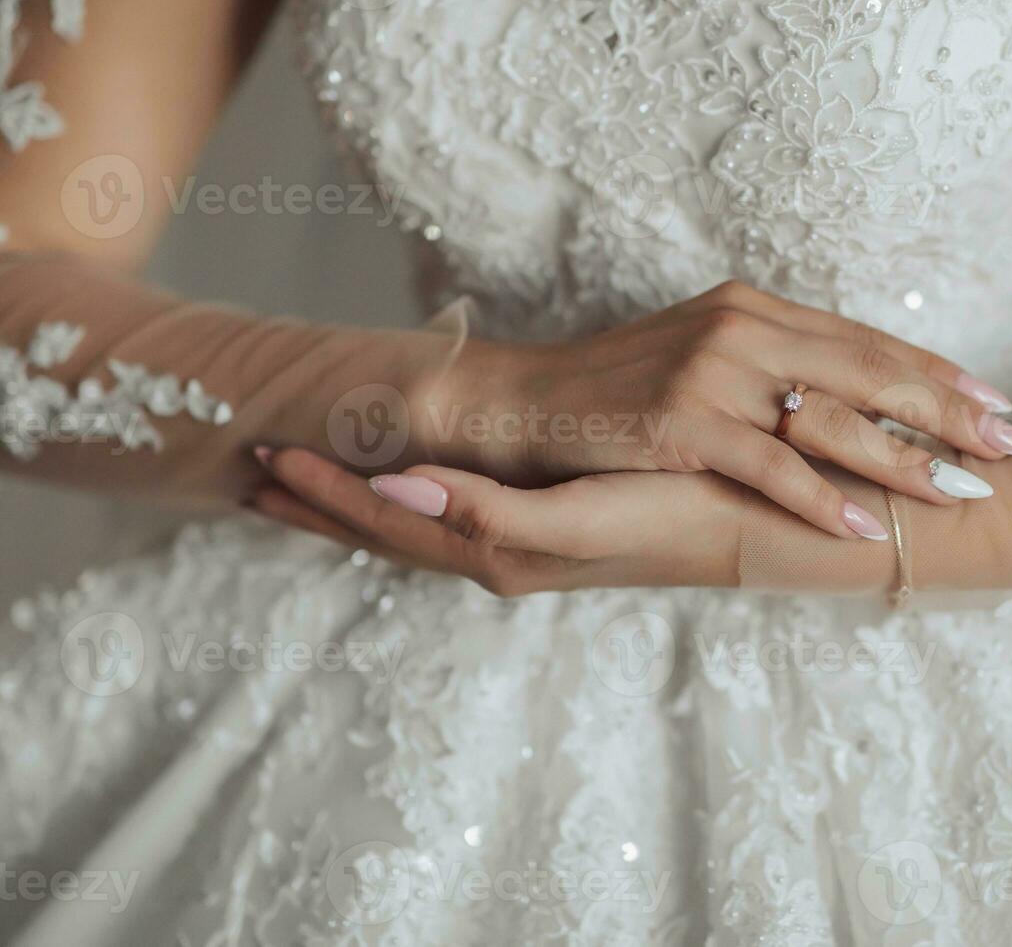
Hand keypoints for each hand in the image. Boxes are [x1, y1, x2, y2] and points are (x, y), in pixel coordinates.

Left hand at [252, 448, 745, 594]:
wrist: (756, 531)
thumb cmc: (676, 521)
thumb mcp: (579, 520)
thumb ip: (486, 512)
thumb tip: (394, 486)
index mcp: (494, 550)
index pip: (383, 526)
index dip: (319, 496)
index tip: (258, 456)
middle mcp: (499, 554)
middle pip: (386, 535)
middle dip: (319, 509)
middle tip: (254, 476)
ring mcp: (525, 545)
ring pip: (416, 528)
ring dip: (357, 509)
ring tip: (311, 484)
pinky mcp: (553, 528)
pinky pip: (455, 518)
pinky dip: (412, 502)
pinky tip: (414, 485)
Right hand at [427, 281, 1011, 538]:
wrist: (524, 402)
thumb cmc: (617, 390)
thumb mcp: (703, 357)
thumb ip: (772, 363)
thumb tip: (844, 391)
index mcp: (755, 308)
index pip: (864, 340)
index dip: (936, 372)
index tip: (997, 401)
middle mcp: (742, 328)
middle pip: (867, 370)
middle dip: (948, 412)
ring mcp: (711, 372)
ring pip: (830, 418)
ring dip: (903, 458)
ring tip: (962, 491)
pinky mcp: (680, 422)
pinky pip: (768, 466)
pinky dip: (820, 498)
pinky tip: (865, 526)